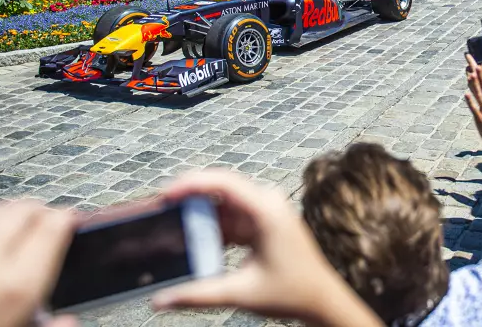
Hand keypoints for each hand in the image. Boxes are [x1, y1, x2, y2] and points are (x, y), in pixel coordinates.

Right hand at [152, 169, 380, 325]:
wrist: (321, 300)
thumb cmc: (292, 293)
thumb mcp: (241, 293)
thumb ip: (198, 294)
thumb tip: (160, 300)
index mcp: (266, 210)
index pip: (222, 182)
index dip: (190, 183)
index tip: (164, 195)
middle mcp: (268, 202)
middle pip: (219, 189)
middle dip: (189, 199)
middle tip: (159, 211)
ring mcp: (267, 209)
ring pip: (223, 204)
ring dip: (199, 215)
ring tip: (170, 226)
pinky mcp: (263, 221)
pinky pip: (231, 216)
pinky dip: (212, 227)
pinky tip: (194, 241)